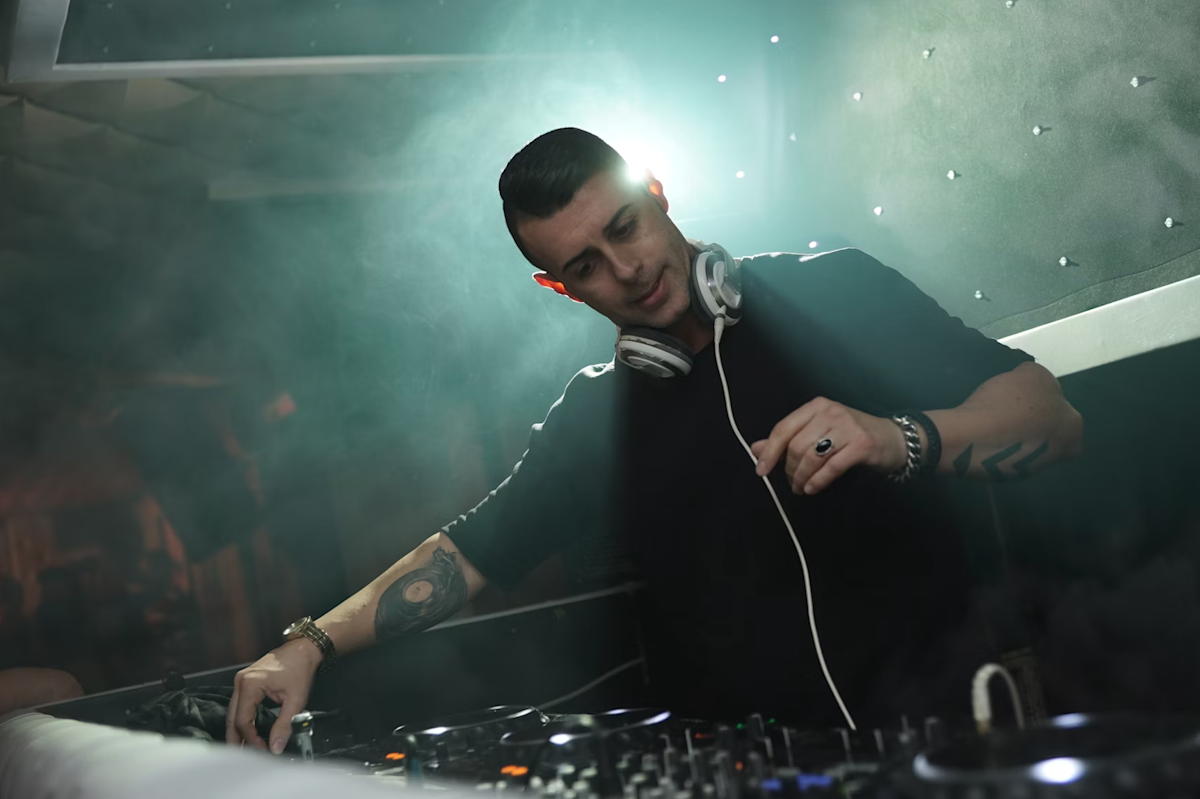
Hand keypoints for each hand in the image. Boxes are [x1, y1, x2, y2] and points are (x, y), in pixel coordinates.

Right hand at [226, 638, 321, 752]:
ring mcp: (241, 680)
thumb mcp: (296, 700)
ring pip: (233, 711)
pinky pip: (239, 704)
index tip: (263, 748)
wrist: (303, 649)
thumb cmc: (300, 668)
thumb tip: (276, 746)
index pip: (243, 720)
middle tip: (242, 755)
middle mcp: (241, 681)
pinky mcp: (246, 681)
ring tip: (243, 747)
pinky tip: (247, 730)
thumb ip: (284, 725)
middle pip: (232, 717)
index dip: (251, 738)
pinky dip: (242, 718)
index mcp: (250, 685)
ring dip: (238, 729)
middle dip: (237, 738)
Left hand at [750, 397, 906, 494]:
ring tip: (801, 488)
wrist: (893, 439)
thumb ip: (786, 440)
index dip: (769, 452)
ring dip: (802, 478)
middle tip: (792, 482)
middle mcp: (830, 412)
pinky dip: (818, 481)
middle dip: (789, 469)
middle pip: (796, 445)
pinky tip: (813, 488)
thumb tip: (755, 449)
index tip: (761, 471)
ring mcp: (847, 427)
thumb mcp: (818, 432)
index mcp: (816, 407)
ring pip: (811, 457)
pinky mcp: (861, 444)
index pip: (783, 428)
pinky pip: (831, 467)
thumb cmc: (852, 436)